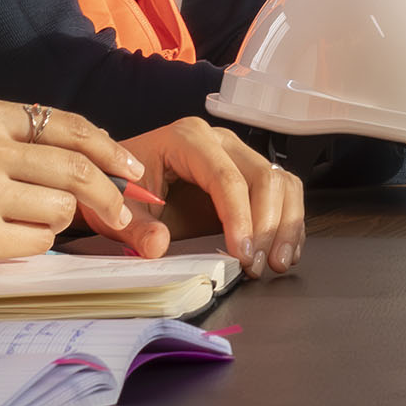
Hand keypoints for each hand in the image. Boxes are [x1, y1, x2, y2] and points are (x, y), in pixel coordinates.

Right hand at [0, 99, 155, 259]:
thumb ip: (35, 132)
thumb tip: (109, 149)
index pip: (69, 127)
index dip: (111, 148)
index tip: (132, 168)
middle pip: (75, 171)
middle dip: (108, 193)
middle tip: (120, 209)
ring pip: (63, 208)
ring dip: (64, 215)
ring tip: (37, 211)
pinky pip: (42, 239)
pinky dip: (42, 237)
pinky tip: (18, 230)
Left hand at [117, 119, 305, 277]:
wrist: (121, 181)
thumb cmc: (121, 188)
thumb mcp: (117, 209)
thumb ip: (135, 227)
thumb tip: (158, 245)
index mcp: (188, 139)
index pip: (225, 176)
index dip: (239, 217)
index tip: (241, 254)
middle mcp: (220, 142)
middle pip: (262, 177)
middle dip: (267, 225)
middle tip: (258, 266)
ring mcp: (237, 156)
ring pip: (280, 182)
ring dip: (285, 225)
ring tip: (276, 263)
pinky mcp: (247, 175)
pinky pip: (282, 192)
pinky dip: (288, 222)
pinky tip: (282, 251)